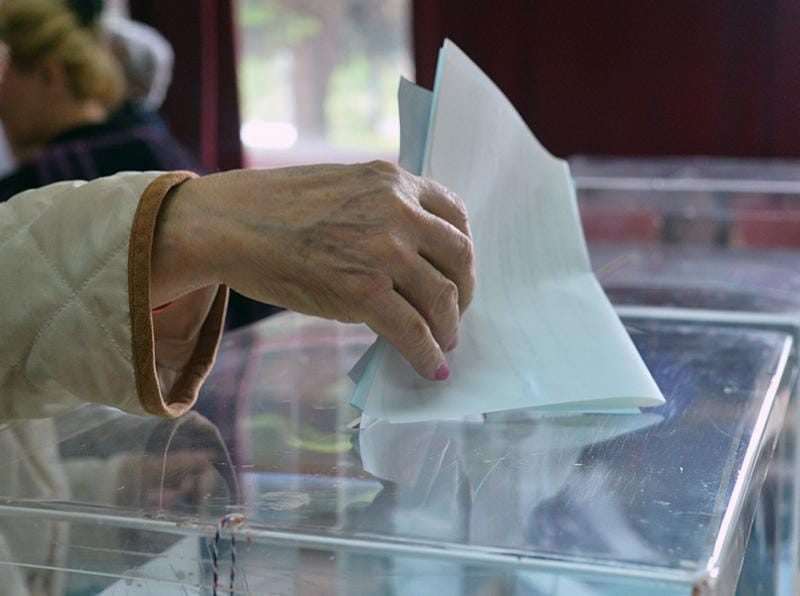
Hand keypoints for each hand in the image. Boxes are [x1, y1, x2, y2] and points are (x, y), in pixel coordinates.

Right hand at [152, 161, 475, 380]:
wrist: (226, 223)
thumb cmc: (274, 207)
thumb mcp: (342, 187)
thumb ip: (382, 207)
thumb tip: (410, 253)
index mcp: (393, 181)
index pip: (455, 214)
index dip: (462, 250)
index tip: (457, 270)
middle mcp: (397, 210)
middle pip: (460, 257)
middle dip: (464, 290)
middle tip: (454, 312)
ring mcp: (383, 250)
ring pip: (442, 297)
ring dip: (449, 327)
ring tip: (444, 343)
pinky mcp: (363, 291)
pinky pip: (413, 330)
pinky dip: (429, 354)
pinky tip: (432, 368)